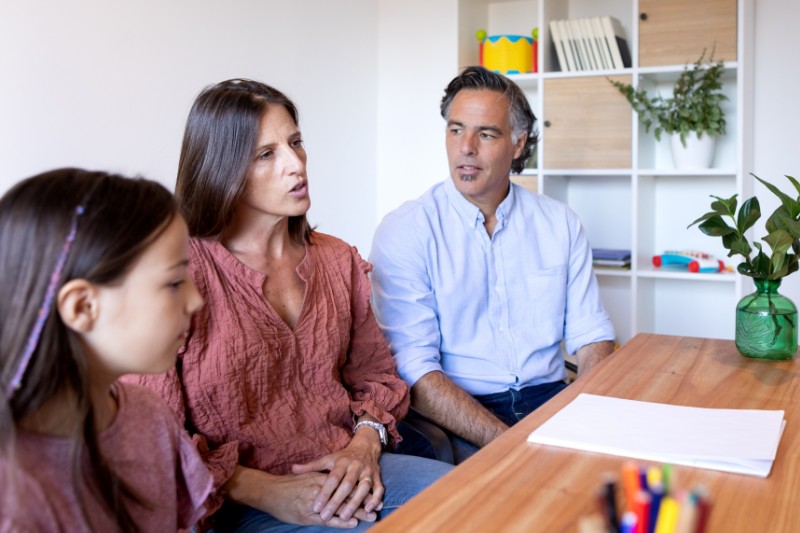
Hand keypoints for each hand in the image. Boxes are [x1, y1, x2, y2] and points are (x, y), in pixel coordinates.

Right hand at [224, 466, 374, 528]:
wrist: (269, 491)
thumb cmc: (288, 485)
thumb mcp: (307, 477)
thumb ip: (321, 477)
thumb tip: (334, 478)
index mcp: (322, 479)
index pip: (345, 484)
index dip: (360, 490)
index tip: (373, 495)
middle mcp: (321, 489)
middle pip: (347, 496)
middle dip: (363, 503)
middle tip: (378, 508)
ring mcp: (315, 502)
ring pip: (341, 508)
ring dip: (358, 513)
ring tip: (372, 517)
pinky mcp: (309, 515)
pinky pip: (329, 519)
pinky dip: (342, 521)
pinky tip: (352, 523)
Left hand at [291, 431, 383, 521]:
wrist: (366, 446)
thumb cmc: (344, 457)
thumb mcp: (328, 459)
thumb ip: (311, 466)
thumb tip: (293, 468)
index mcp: (342, 462)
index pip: (332, 479)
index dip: (325, 493)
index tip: (316, 506)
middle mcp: (355, 466)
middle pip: (346, 485)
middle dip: (336, 501)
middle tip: (326, 516)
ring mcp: (368, 471)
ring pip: (363, 488)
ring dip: (356, 503)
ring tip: (345, 517)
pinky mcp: (378, 476)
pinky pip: (379, 488)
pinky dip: (376, 498)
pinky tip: (370, 509)